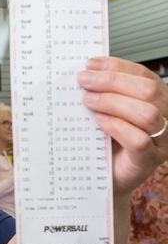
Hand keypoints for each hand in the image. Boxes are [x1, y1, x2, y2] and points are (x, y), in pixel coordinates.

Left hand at [78, 56, 167, 196]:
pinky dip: (117, 126)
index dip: (117, 66)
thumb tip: (87, 71)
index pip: (144, 76)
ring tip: (88, 101)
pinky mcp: (150, 161)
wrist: (102, 179)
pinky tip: (99, 121)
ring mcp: (162, 141)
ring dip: (113, 102)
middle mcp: (167, 118)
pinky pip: (139, 140)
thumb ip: (104, 92)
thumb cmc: (105, 143)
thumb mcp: (106, 111)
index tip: (91, 64)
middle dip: (112, 81)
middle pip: (148, 90)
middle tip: (84, 82)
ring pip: (148, 113)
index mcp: (158, 101)